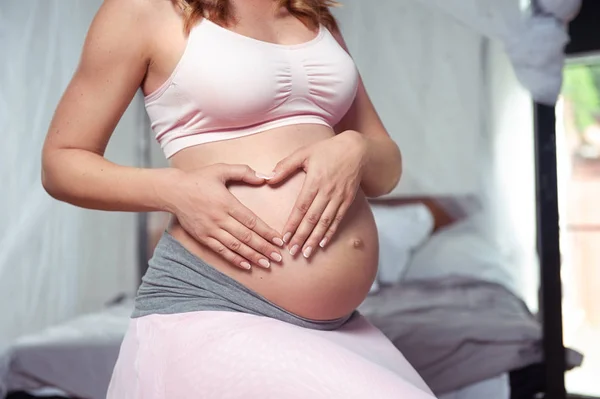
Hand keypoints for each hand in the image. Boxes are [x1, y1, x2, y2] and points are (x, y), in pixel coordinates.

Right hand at [167, 164, 283, 269]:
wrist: (172, 191)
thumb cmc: (198, 179)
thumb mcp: (221, 169)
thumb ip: (243, 172)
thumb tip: (265, 177)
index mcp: (227, 202)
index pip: (251, 221)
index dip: (267, 232)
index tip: (279, 240)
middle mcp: (220, 218)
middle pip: (246, 236)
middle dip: (264, 248)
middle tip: (279, 257)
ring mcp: (210, 229)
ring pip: (235, 246)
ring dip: (252, 256)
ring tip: (266, 264)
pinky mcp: (202, 237)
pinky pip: (220, 251)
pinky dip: (234, 259)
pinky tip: (246, 265)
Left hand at [267, 131, 366, 257]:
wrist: (357, 150)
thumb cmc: (327, 150)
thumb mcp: (304, 152)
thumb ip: (285, 166)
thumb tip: (268, 178)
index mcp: (315, 181)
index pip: (301, 207)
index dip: (293, 223)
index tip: (284, 237)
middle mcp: (327, 192)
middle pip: (312, 218)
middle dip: (302, 236)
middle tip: (292, 251)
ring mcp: (338, 198)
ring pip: (325, 222)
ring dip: (315, 239)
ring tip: (306, 252)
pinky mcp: (347, 201)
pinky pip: (337, 220)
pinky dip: (330, 232)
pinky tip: (323, 243)